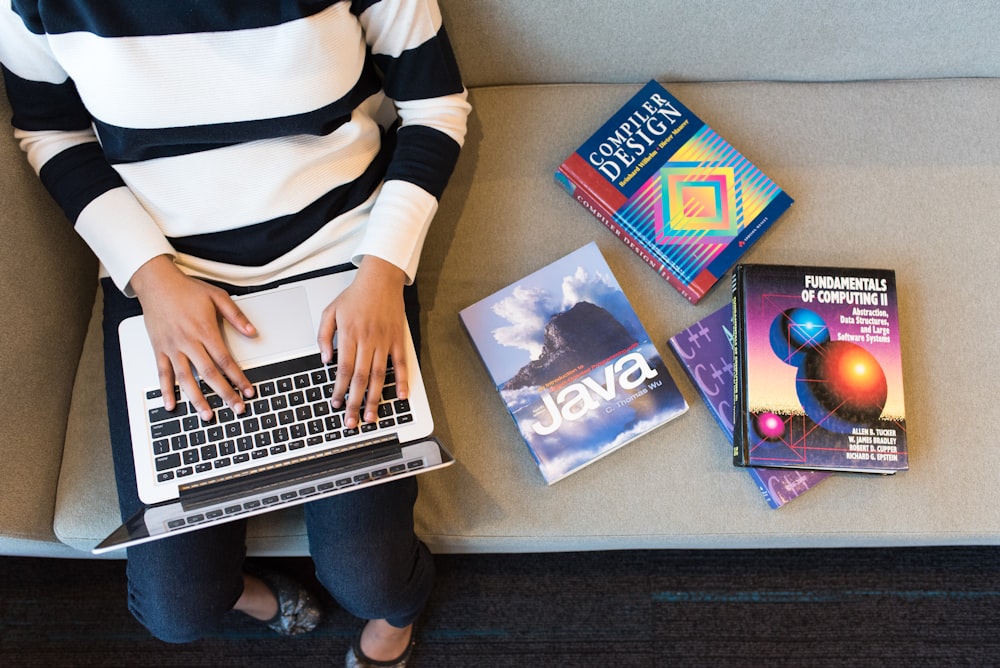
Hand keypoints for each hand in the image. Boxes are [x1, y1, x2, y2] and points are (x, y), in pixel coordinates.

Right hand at [130, 255, 256, 419]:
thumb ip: (237, 317)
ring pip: (185, 378)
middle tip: (236, 408)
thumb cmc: (186, 289)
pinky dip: (166, 390)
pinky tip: (172, 405)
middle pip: (209, 374)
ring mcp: (172, 347)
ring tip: (207, 415)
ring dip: (197, 399)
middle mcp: (188, 341)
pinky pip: (162, 373)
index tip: (248, 390)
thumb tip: (253, 333)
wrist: (156, 282)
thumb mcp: (218, 297)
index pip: (225, 360)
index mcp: (204, 330)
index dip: (238, 378)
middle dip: (224, 393)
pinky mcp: (159, 349)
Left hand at [317, 256, 408, 428]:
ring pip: (379, 376)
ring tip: (371, 416)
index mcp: (349, 335)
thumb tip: (325, 360)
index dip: (339, 390)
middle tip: (352, 421)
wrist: (380, 279)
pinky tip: (400, 397)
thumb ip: (323, 336)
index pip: (343, 369)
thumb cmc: (355, 295)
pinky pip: (401, 364)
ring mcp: (385, 341)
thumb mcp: (330, 312)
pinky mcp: (398, 340)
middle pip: (360, 378)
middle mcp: (368, 341)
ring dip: (375, 398)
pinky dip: (402, 381)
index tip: (336, 404)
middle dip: (355, 402)